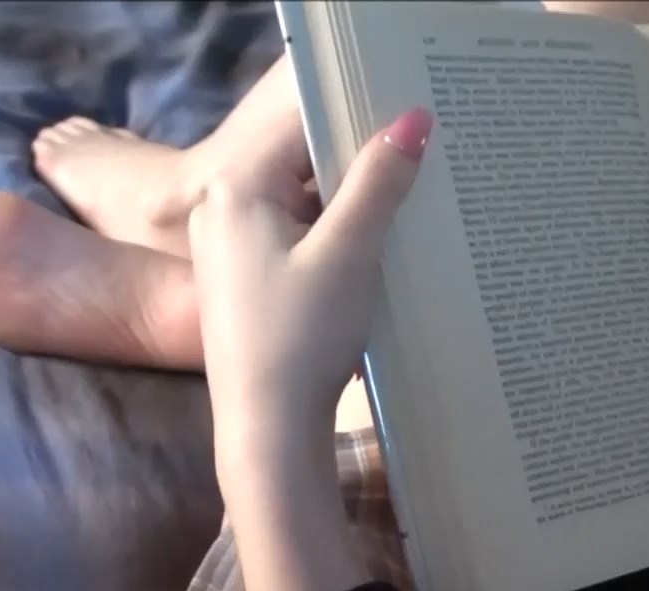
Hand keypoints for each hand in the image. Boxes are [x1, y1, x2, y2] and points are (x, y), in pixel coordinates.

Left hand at [188, 107, 431, 438]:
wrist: (267, 427)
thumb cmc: (302, 337)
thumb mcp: (349, 252)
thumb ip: (379, 182)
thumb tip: (414, 119)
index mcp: (236, 185)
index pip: (301, 120)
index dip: (357, 109)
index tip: (411, 107)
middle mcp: (224, 204)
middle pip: (303, 157)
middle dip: (361, 157)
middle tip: (424, 151)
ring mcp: (234, 242)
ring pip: (306, 197)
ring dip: (355, 198)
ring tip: (413, 196)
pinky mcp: (248, 275)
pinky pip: (301, 231)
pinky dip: (338, 231)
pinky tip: (381, 243)